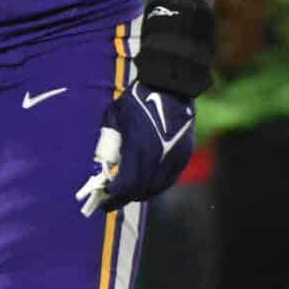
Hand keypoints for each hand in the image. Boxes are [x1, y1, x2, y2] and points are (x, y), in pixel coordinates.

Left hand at [75, 81, 195, 216]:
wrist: (171, 86)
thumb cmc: (137, 98)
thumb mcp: (113, 117)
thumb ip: (109, 141)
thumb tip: (104, 162)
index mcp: (140, 148)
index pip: (127, 183)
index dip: (115, 193)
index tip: (104, 196)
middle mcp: (159, 157)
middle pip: (141, 190)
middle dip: (124, 198)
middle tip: (110, 203)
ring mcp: (175, 157)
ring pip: (157, 187)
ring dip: (140, 193)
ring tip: (126, 195)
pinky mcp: (185, 155)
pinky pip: (169, 179)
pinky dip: (155, 186)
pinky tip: (145, 185)